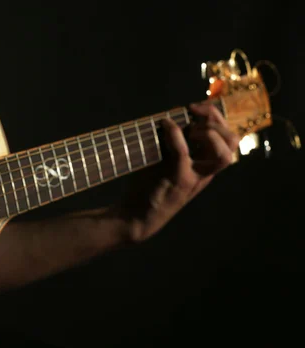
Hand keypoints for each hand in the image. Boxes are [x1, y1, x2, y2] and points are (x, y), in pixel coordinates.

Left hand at [125, 102, 239, 241]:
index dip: (216, 118)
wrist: (135, 217)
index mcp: (205, 167)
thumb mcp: (165, 162)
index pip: (228, 139)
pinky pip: (183, 152)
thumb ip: (174, 144)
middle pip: (232, 143)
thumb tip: (171, 117)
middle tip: (194, 114)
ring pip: (224, 154)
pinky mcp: (177, 180)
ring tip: (189, 129)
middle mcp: (205, 173)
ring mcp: (194, 178)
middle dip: (217, 121)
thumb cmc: (147, 187)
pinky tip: (164, 125)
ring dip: (208, 133)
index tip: (195, 108)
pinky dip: (174, 134)